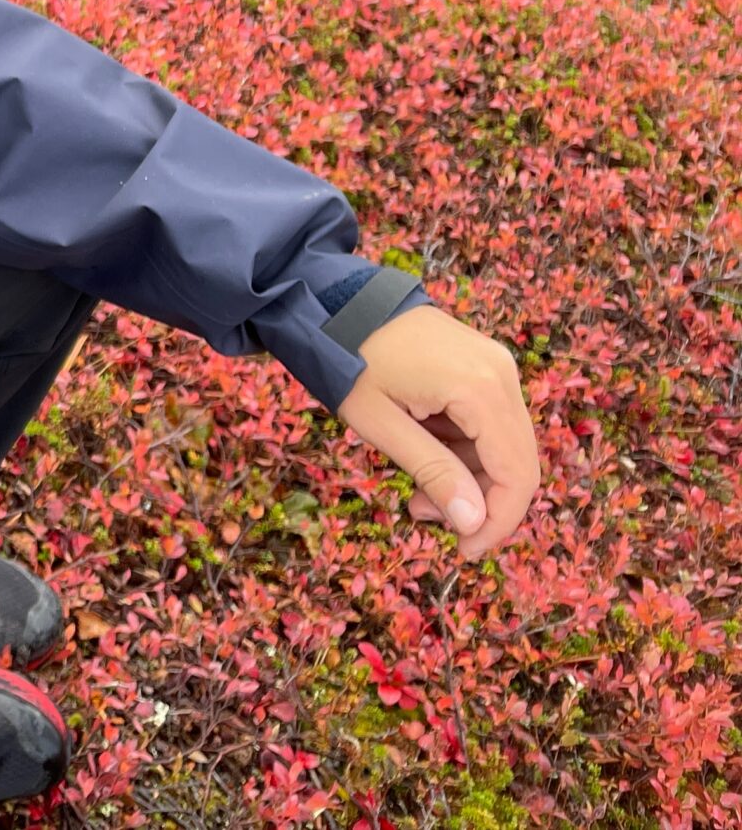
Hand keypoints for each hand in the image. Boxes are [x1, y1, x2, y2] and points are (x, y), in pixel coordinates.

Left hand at [334, 304, 538, 560]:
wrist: (331, 299)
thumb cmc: (346, 358)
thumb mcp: (381, 423)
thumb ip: (432, 471)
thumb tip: (474, 523)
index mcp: (481, 388)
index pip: (516, 473)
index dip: (497, 521)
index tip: (464, 550)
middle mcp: (501, 373)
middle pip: (517, 460)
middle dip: (479, 501)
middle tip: (424, 514)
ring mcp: (495, 365)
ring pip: (504, 444)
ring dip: (469, 476)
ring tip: (416, 492)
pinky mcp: (482, 364)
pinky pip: (489, 421)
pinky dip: (465, 449)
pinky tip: (425, 455)